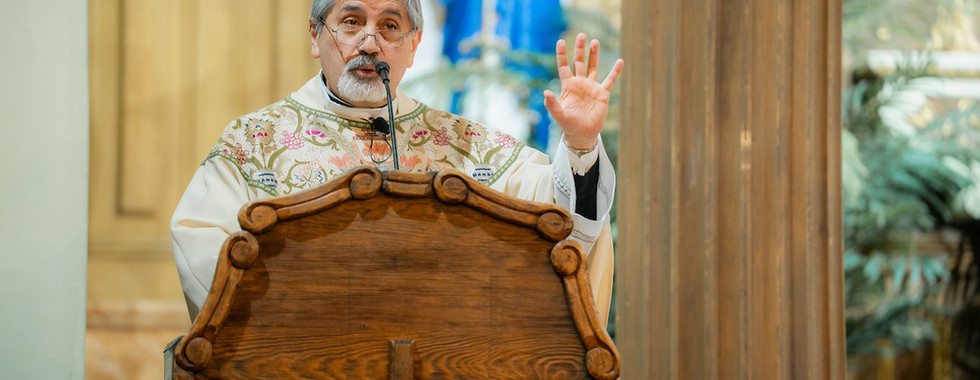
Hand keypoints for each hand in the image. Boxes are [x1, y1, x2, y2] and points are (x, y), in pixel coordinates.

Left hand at [543, 33, 623, 149]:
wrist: (582, 133)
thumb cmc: (568, 124)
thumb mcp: (558, 114)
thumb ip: (552, 104)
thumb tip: (545, 92)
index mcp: (568, 86)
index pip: (564, 66)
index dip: (562, 54)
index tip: (561, 41)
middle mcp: (580, 83)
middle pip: (579, 62)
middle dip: (580, 49)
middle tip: (581, 35)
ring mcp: (591, 87)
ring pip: (593, 67)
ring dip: (594, 55)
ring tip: (595, 41)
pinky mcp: (602, 94)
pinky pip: (610, 80)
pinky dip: (615, 71)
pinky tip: (620, 62)